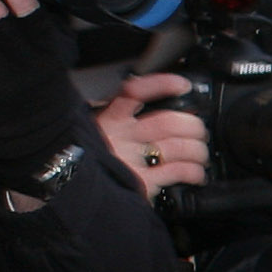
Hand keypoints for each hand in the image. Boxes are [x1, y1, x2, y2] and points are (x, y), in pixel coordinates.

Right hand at [97, 72, 210, 199]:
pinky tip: (197, 173)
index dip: (163, 85)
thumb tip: (142, 103)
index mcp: (110, 118)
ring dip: (198, 150)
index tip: (183, 85)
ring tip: (201, 154)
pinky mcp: (141, 182)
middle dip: (192, 125)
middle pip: (169, 122)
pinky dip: (194, 171)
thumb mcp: (94, 129)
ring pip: (179, 146)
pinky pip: (179, 171)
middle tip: (199, 131)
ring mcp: (132, 159)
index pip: (136, 92)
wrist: (70, 186)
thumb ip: (116, 116)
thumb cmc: (86, 158)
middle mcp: (122, 136)